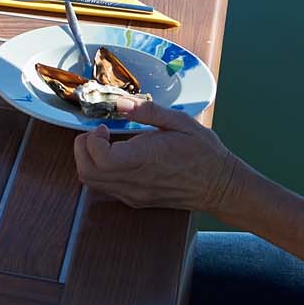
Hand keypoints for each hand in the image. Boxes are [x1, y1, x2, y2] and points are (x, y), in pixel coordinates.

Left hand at [73, 99, 240, 212]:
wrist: (221, 187)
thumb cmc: (204, 153)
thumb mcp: (181, 122)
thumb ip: (148, 111)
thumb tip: (121, 103)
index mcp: (145, 159)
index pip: (100, 159)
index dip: (92, 141)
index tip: (103, 128)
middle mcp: (135, 182)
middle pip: (87, 173)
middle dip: (82, 149)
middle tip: (97, 134)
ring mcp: (134, 195)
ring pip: (92, 183)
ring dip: (89, 161)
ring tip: (106, 144)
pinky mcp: (136, 201)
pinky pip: (106, 189)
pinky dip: (100, 171)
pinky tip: (117, 157)